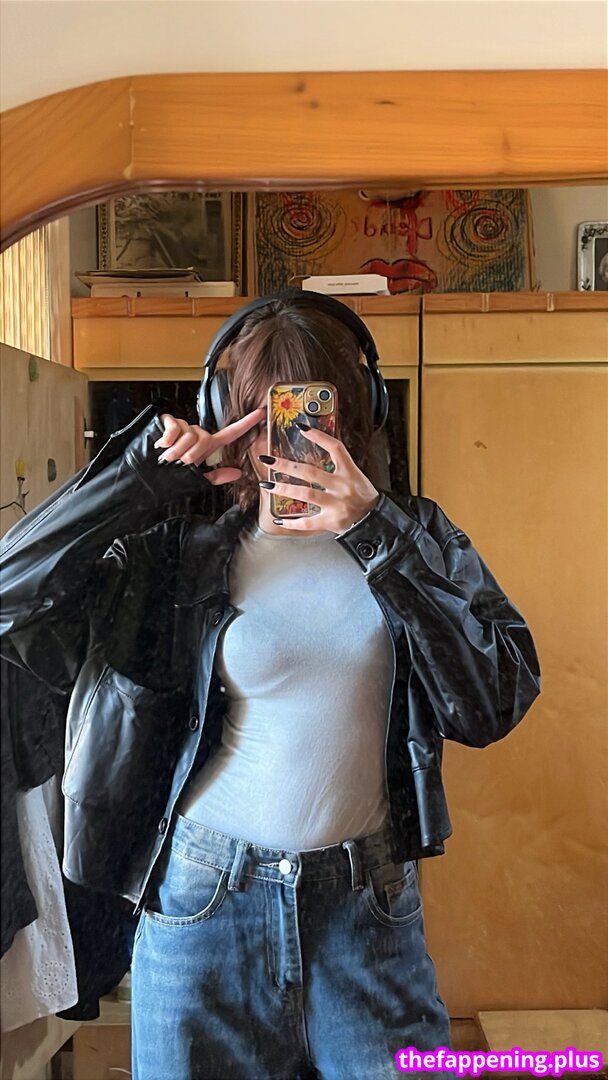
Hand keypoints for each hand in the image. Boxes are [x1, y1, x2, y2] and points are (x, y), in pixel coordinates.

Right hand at [154, 406, 265, 486]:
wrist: (145, 479)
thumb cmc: (168, 480)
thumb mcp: (196, 480)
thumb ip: (217, 475)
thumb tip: (237, 472)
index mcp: (205, 447)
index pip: (229, 434)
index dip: (246, 424)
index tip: (260, 414)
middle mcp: (196, 435)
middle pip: (206, 438)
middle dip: (191, 455)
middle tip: (177, 464)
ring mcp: (182, 427)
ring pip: (191, 435)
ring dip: (178, 451)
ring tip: (166, 458)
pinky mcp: (168, 422)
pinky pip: (176, 428)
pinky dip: (168, 440)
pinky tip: (161, 446)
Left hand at [259, 424, 380, 532]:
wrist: (375, 521)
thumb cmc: (363, 497)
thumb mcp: (356, 476)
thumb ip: (338, 467)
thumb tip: (314, 453)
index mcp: (350, 472)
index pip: (335, 448)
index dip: (319, 437)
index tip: (301, 428)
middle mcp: (342, 487)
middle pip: (310, 473)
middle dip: (286, 466)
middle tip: (268, 460)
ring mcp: (336, 504)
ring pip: (305, 494)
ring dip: (283, 489)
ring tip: (267, 485)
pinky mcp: (330, 521)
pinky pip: (307, 522)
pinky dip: (291, 522)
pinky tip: (279, 519)